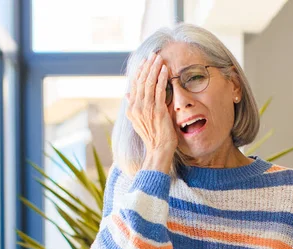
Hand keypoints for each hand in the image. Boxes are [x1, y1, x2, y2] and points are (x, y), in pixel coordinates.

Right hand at [126, 52, 177, 173]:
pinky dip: (162, 78)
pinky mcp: (157, 110)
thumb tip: (127, 94)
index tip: (145, 61)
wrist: (158, 149)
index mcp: (131, 109)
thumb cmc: (152, 136)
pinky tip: (165, 70)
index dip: (140, 71)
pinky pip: (159, 90)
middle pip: (141, 81)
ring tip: (159, 58)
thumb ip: (133, 105)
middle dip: (148, 66)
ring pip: (149, 83)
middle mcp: (136, 107)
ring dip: (155, 69)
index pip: (134, 85)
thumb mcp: (138, 120)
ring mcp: (146, 109)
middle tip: (154, 55)